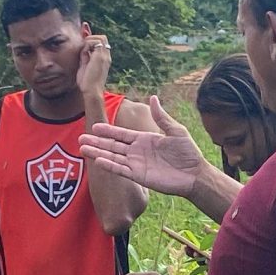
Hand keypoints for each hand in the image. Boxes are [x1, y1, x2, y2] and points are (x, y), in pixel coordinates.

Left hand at [76, 33, 112, 98]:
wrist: (91, 91)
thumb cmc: (87, 83)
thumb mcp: (85, 67)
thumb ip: (85, 57)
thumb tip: (83, 49)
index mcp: (104, 59)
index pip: (101, 43)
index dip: (92, 41)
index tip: (83, 45)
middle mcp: (106, 56)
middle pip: (103, 38)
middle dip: (91, 38)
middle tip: (83, 46)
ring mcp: (104, 56)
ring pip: (101, 38)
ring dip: (90, 40)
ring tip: (83, 50)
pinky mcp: (100, 57)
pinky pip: (95, 43)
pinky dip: (87, 45)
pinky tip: (83, 54)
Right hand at [79, 95, 211, 196]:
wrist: (195, 174)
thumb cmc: (188, 152)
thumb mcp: (175, 131)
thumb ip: (161, 117)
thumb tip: (153, 98)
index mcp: (144, 140)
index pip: (122, 134)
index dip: (108, 131)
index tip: (94, 127)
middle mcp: (137, 152)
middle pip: (113, 146)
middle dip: (97, 142)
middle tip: (80, 139)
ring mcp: (136, 164)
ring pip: (113, 157)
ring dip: (98, 153)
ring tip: (83, 149)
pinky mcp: (138, 176)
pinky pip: (121, 170)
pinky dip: (109, 165)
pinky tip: (98, 161)